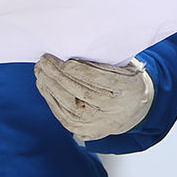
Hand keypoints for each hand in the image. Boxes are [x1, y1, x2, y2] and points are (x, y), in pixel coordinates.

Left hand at [34, 54, 154, 140]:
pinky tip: (44, 84)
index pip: (101, 81)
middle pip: (81, 92)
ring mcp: (98, 123)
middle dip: (59, 75)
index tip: (65, 61)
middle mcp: (113, 110)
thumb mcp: (127, 66)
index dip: (81, 71)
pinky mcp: (85, 131)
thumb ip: (107, 60)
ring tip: (40, 70)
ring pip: (69, 104)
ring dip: (50, 85)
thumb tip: (79, 45)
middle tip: (44, 60)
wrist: (135, 112)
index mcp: (128, 89)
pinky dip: (50, 98)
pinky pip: (63, 115)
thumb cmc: (127, 81)